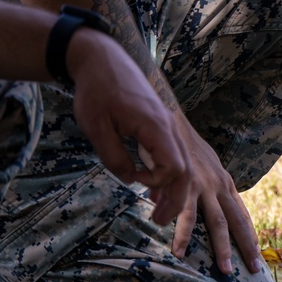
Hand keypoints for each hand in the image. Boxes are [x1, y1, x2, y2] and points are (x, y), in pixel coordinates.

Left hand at [68, 31, 191, 225]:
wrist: (102, 60)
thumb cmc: (96, 91)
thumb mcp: (96, 127)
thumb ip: (114, 156)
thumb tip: (129, 178)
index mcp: (155, 126)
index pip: (173, 167)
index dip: (156, 182)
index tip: (133, 178)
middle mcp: (168, 127)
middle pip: (185, 170)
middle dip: (175, 198)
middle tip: (159, 221)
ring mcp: (167, 126)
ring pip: (183, 164)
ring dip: (173, 189)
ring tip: (160, 210)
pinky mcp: (161, 126)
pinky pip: (173, 155)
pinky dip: (168, 174)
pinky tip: (155, 188)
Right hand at [172, 113, 263, 274]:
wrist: (172, 122)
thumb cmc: (184, 145)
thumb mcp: (201, 166)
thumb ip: (199, 188)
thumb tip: (189, 208)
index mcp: (224, 184)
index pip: (242, 214)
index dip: (249, 234)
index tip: (257, 254)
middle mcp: (219, 187)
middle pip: (237, 222)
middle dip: (247, 246)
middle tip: (255, 269)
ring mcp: (204, 188)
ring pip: (217, 223)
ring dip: (221, 248)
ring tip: (225, 270)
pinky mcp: (185, 187)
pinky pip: (185, 216)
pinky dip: (183, 236)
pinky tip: (180, 253)